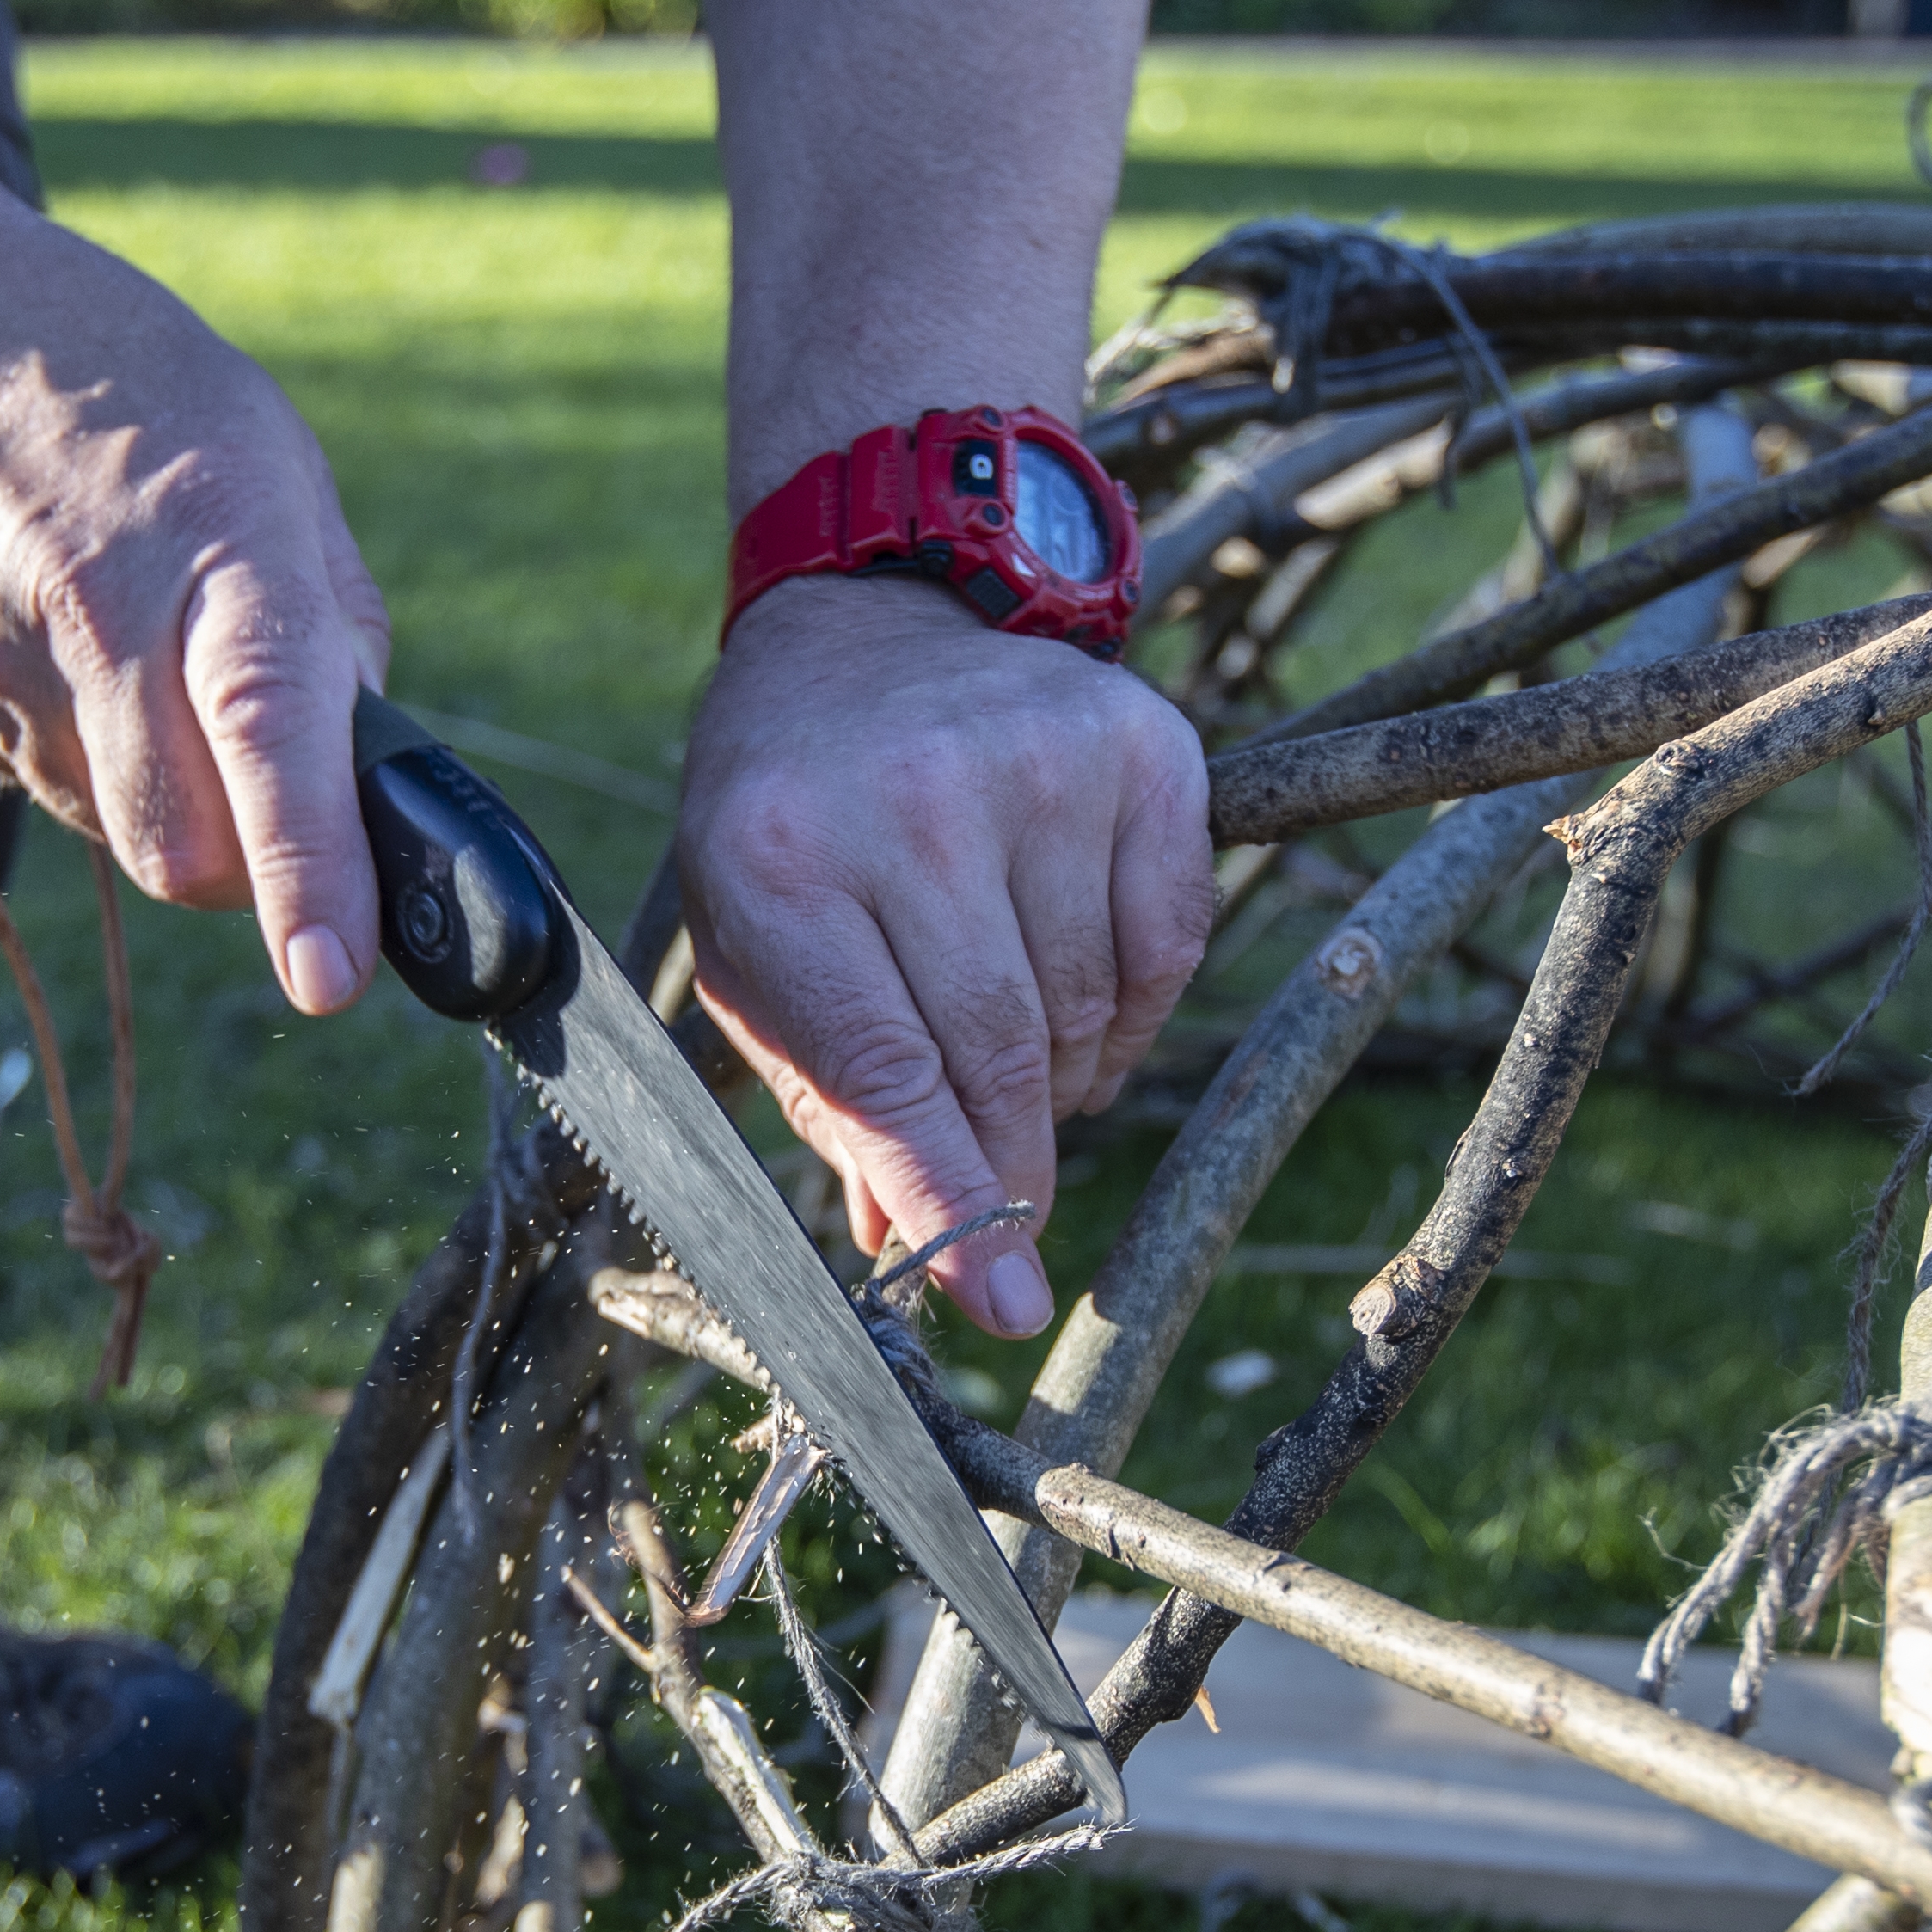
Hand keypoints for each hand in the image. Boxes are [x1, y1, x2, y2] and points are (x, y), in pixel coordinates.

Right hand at [0, 219, 393, 1013]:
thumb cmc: (134, 399)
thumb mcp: (278, 466)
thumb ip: (329, 630)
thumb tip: (363, 784)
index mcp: (218, 540)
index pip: (266, 728)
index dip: (303, 865)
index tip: (330, 973)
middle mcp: (95, 605)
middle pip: (177, 843)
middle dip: (239, 862)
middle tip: (260, 794)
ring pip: (109, 828)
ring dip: (152, 794)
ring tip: (134, 654)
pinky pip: (38, 784)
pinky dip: (74, 751)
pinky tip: (56, 642)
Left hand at [679, 575, 1213, 1339]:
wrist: (863, 633)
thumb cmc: (797, 827)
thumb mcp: (763, 961)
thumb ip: (835, 1106)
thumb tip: (917, 1258)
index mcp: (783, 859)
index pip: (889, 1072)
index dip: (953, 1198)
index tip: (1001, 1299)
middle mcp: (913, 797)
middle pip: (1001, 1053)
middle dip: (1013, 1163)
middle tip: (1015, 1213)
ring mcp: (1037, 759)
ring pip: (1088, 1009)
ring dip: (1064, 1080)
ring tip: (1018, 1061)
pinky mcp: (1139, 745)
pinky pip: (1168, 945)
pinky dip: (1132, 1008)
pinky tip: (1077, 993)